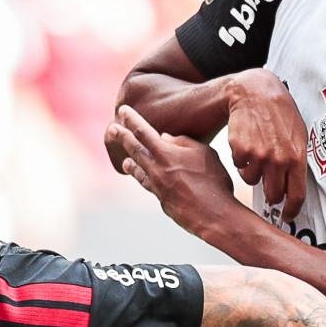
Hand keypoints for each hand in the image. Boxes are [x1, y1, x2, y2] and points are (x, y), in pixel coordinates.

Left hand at [109, 107, 242, 231]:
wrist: (213, 216)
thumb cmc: (214, 181)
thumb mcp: (204, 153)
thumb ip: (183, 142)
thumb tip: (165, 137)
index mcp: (166, 155)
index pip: (143, 132)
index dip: (132, 120)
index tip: (122, 111)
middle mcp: (156, 170)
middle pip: (135, 150)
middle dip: (122, 138)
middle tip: (111, 129)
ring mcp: (157, 187)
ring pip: (139, 171)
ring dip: (131, 163)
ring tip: (125, 160)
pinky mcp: (162, 201)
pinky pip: (149, 186)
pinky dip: (144, 179)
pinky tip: (144, 178)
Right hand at [220, 71, 310, 221]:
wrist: (256, 93)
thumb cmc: (280, 113)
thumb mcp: (298, 134)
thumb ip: (297, 160)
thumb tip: (295, 186)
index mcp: (297, 157)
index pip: (297, 195)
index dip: (292, 210)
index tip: (287, 215)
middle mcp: (278, 159)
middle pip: (273, 195)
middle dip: (272, 193)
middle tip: (270, 186)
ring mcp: (258, 156)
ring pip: (253, 181)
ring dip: (254, 173)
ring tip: (258, 154)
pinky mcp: (240, 151)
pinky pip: (240, 167)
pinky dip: (242, 160)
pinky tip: (248, 144)